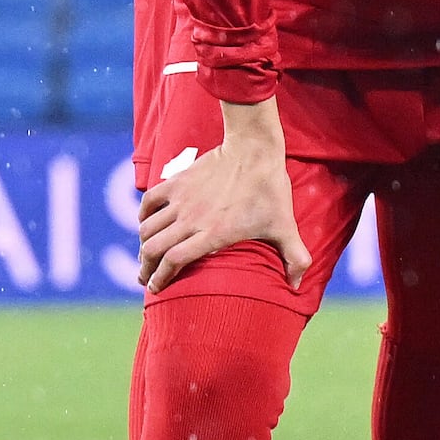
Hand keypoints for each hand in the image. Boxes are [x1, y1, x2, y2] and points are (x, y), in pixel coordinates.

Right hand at [135, 99, 308, 290]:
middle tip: (146, 278)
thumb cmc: (271, 191)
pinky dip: (143, 216)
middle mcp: (192, 220)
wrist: (255, 150)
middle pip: (153, 249)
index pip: (174, 262)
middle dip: (145, 268)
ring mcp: (182, 200)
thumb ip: (295, 257)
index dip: (160, 279)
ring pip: (147, 229)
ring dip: (143, 245)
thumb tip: (297, 286)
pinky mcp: (177, 182)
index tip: (156, 289)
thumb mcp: (285, 226)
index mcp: (214, 234)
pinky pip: (148, 202)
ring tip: (146, 256)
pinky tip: (146, 224)